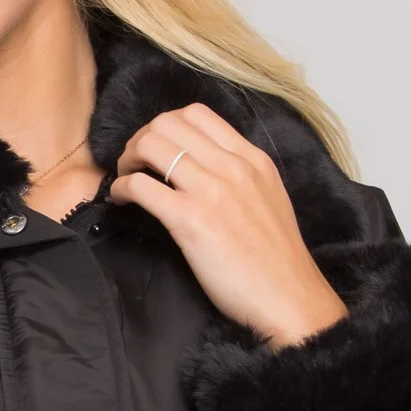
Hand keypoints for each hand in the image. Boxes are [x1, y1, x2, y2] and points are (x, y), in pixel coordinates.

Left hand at [108, 103, 348, 348]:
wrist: (288, 296)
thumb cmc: (276, 259)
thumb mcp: (268, 198)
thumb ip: (241, 177)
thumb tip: (207, 169)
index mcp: (251, 159)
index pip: (198, 114)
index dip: (166, 125)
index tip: (157, 147)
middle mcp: (231, 167)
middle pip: (168, 123)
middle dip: (140, 139)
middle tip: (134, 163)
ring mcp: (210, 191)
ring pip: (151, 145)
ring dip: (127, 159)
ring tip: (126, 179)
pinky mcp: (190, 221)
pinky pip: (141, 187)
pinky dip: (122, 188)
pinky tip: (121, 200)